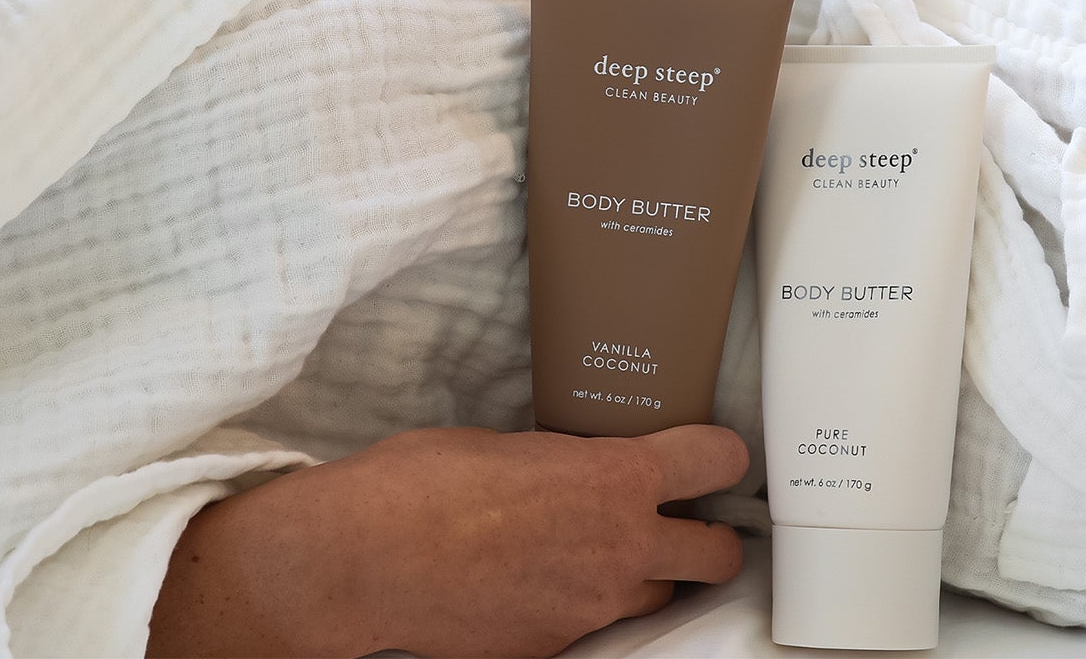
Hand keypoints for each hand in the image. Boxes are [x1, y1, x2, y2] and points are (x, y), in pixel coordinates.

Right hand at [148, 424, 749, 656]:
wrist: (362, 559)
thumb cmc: (418, 485)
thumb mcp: (509, 447)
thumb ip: (564, 462)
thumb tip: (573, 469)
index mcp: (614, 478)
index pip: (716, 461)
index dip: (723, 457)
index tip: (715, 458)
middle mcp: (620, 546)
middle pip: (717, 554)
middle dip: (709, 539)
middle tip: (686, 525)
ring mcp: (592, 607)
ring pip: (656, 598)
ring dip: (642, 578)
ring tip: (597, 559)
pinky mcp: (555, 648)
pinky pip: (590, 629)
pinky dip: (575, 609)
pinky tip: (532, 587)